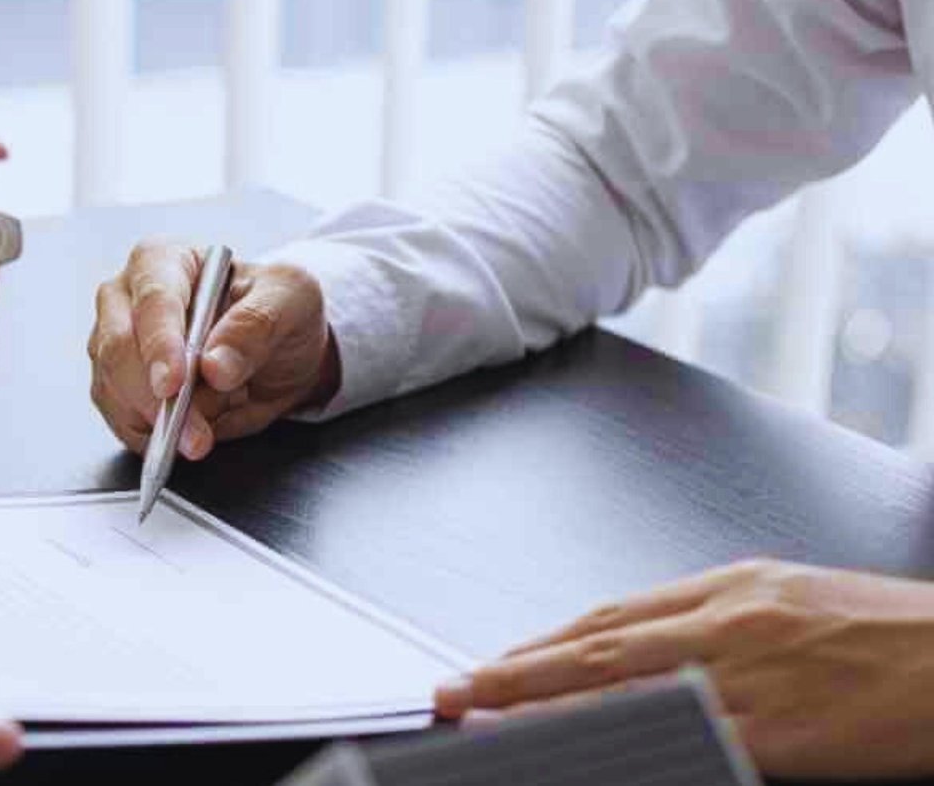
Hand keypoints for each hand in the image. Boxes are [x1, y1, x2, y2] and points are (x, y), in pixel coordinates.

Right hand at [87, 240, 339, 458]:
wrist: (276, 349)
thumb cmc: (276, 309)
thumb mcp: (292, 300)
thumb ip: (255, 326)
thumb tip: (215, 366)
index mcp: (163, 260)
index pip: (153, 300)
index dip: (160, 344)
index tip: (174, 384)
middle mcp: (126, 299)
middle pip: (118, 349)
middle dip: (156, 399)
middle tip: (195, 436)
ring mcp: (114, 345)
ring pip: (114, 392)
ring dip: (158, 424)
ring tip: (202, 436)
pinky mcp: (116, 389)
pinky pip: (121, 422)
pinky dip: (152, 438)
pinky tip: (183, 437)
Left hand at [435, 559, 933, 778]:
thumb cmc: (896, 636)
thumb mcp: (797, 605)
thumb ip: (719, 625)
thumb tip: (645, 650)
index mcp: (733, 588)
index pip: (609, 617)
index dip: (540, 644)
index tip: (487, 665)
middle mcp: (730, 622)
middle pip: (596, 648)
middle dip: (514, 673)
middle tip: (452, 692)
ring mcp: (752, 677)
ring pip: (624, 690)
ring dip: (546, 708)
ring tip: (486, 724)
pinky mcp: (783, 729)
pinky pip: (686, 739)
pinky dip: (628, 743)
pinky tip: (584, 754)